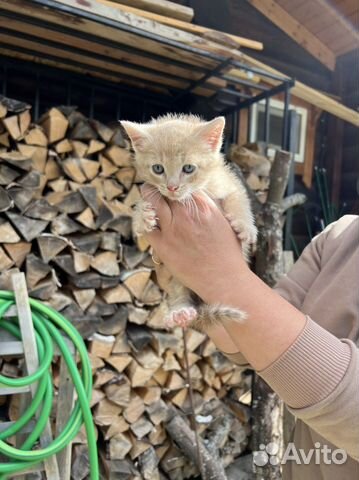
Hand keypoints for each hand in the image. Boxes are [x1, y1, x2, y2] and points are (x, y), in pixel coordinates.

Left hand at [141, 184, 249, 303]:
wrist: (223, 278)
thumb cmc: (228, 254)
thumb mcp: (224, 223)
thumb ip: (210, 209)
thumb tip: (199, 199)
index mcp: (204, 206)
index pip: (185, 185)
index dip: (178, 184)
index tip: (174, 185)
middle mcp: (187, 213)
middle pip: (168, 190)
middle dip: (161, 186)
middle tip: (155, 184)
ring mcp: (173, 228)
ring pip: (154, 202)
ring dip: (149, 195)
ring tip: (146, 192)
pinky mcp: (162, 244)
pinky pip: (148, 226)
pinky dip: (148, 220)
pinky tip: (148, 218)